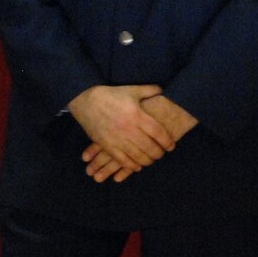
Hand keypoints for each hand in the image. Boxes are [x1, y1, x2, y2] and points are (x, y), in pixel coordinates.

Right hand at [80, 93, 196, 182]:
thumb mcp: (131, 90)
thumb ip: (149, 90)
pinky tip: (137, 166)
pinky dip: (132, 165)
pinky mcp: (107, 145)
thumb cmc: (111, 95)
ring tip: (151, 160)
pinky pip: (122, 160)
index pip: (158, 133)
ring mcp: (117, 139)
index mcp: (137, 115)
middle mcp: (129, 129)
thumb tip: (163, 91)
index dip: (167, 141)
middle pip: (150, 147)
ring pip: (138, 156)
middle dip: (158, 153)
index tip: (171, 146)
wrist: (86, 100)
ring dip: (147, 161)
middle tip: (161, 154)